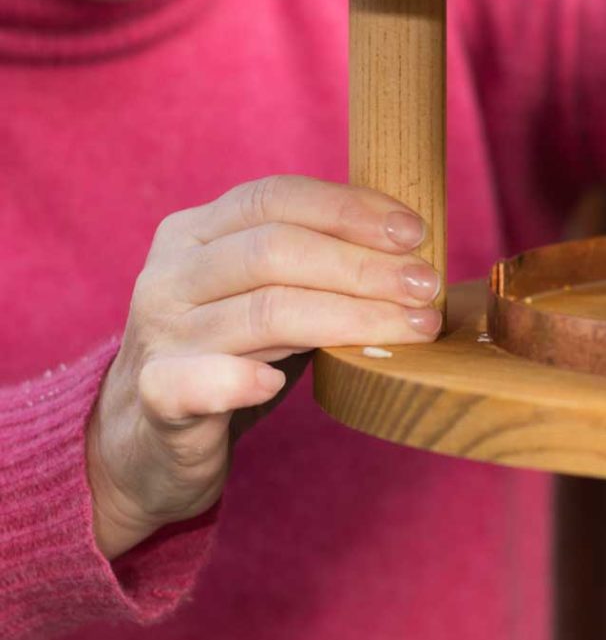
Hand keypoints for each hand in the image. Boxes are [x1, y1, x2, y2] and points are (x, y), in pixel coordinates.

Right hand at [86, 176, 441, 560]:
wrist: (145, 442)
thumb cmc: (227, 356)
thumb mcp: (262, 296)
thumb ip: (311, 265)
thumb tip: (409, 249)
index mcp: (193, 234)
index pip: (274, 197)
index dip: (348, 209)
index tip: (415, 232)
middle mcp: (170, 276)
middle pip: (274, 251)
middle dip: (362, 266)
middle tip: (426, 287)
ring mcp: (160, 335)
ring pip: (263, 312)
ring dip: (349, 318)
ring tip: (410, 329)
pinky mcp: (157, 396)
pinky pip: (194, 382)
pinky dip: (238, 379)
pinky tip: (277, 383)